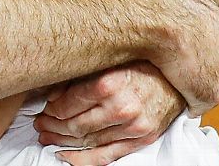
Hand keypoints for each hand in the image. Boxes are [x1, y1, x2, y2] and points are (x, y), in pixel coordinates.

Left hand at [33, 62, 184, 164]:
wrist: (179, 75)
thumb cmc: (142, 64)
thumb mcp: (109, 61)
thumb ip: (81, 76)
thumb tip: (52, 93)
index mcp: (108, 84)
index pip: (67, 104)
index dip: (50, 109)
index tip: (43, 108)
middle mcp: (120, 107)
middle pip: (74, 124)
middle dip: (52, 126)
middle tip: (40, 124)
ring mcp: (132, 126)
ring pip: (87, 141)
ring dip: (62, 141)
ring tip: (48, 138)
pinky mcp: (142, 139)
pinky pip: (106, 156)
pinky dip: (82, 160)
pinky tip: (65, 157)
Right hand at [145, 0, 218, 115]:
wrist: (163, 19)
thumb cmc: (168, 6)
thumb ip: (196, 2)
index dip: (207, 56)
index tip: (191, 55)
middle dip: (207, 75)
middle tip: (182, 71)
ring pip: (212, 90)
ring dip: (195, 89)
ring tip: (173, 79)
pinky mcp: (214, 92)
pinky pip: (198, 106)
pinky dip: (185, 101)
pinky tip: (170, 90)